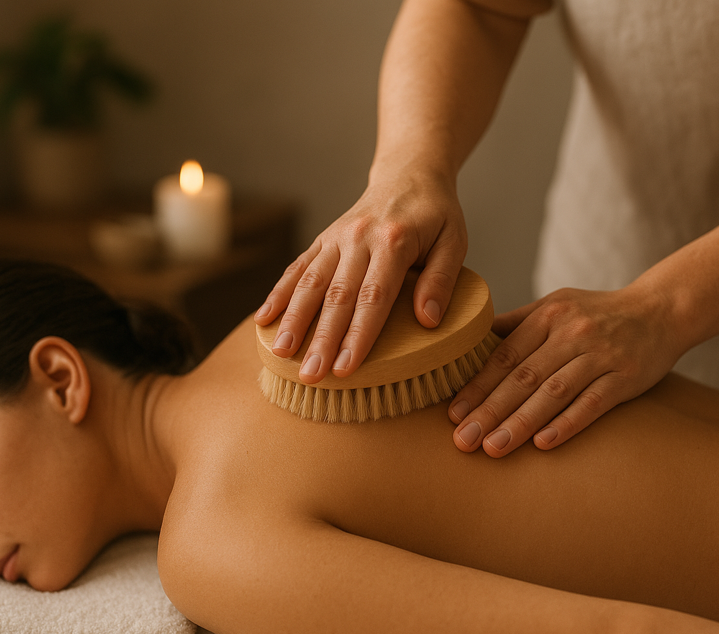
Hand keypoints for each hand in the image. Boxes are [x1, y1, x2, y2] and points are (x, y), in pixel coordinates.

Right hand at [254, 171, 467, 383]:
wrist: (409, 173)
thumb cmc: (436, 214)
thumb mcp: (455, 241)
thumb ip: (442, 279)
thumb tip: (428, 320)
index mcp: (393, 240)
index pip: (374, 296)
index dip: (359, 334)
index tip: (346, 367)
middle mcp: (359, 237)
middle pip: (337, 295)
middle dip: (321, 339)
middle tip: (311, 375)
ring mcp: (336, 237)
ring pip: (309, 282)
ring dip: (293, 320)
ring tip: (280, 353)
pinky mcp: (323, 239)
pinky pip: (297, 267)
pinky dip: (278, 293)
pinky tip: (263, 319)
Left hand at [448, 286, 683, 457]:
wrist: (662, 310)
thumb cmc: (598, 313)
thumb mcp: (555, 305)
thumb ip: (515, 324)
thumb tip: (470, 342)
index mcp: (548, 315)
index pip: (505, 354)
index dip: (478, 385)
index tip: (453, 413)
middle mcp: (572, 333)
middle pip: (524, 376)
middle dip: (490, 410)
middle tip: (463, 440)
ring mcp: (601, 355)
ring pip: (554, 392)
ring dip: (521, 422)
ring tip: (494, 448)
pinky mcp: (626, 376)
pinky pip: (593, 403)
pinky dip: (567, 423)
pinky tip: (543, 443)